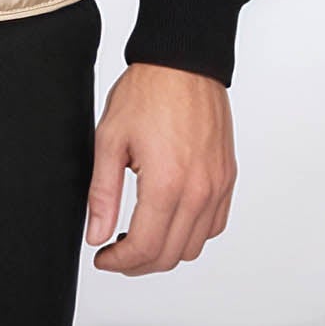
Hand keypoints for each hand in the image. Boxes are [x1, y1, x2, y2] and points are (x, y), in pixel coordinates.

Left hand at [85, 61, 237, 274]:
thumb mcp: (110, 138)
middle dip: (139, 263)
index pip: (145, 248)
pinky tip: (169, 219)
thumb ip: (103, 193)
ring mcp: (217, 186)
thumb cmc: (148, 91)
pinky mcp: (227, 178)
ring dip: (166, 251)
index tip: (103, 257)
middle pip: (170, 256)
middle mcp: (199, 191)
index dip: (119, 263)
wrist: (183, 61)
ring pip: (194, 247)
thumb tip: (97, 234)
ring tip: (140, 235)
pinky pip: (214, 225)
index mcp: (167, 184)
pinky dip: (192, 234)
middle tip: (116, 252)